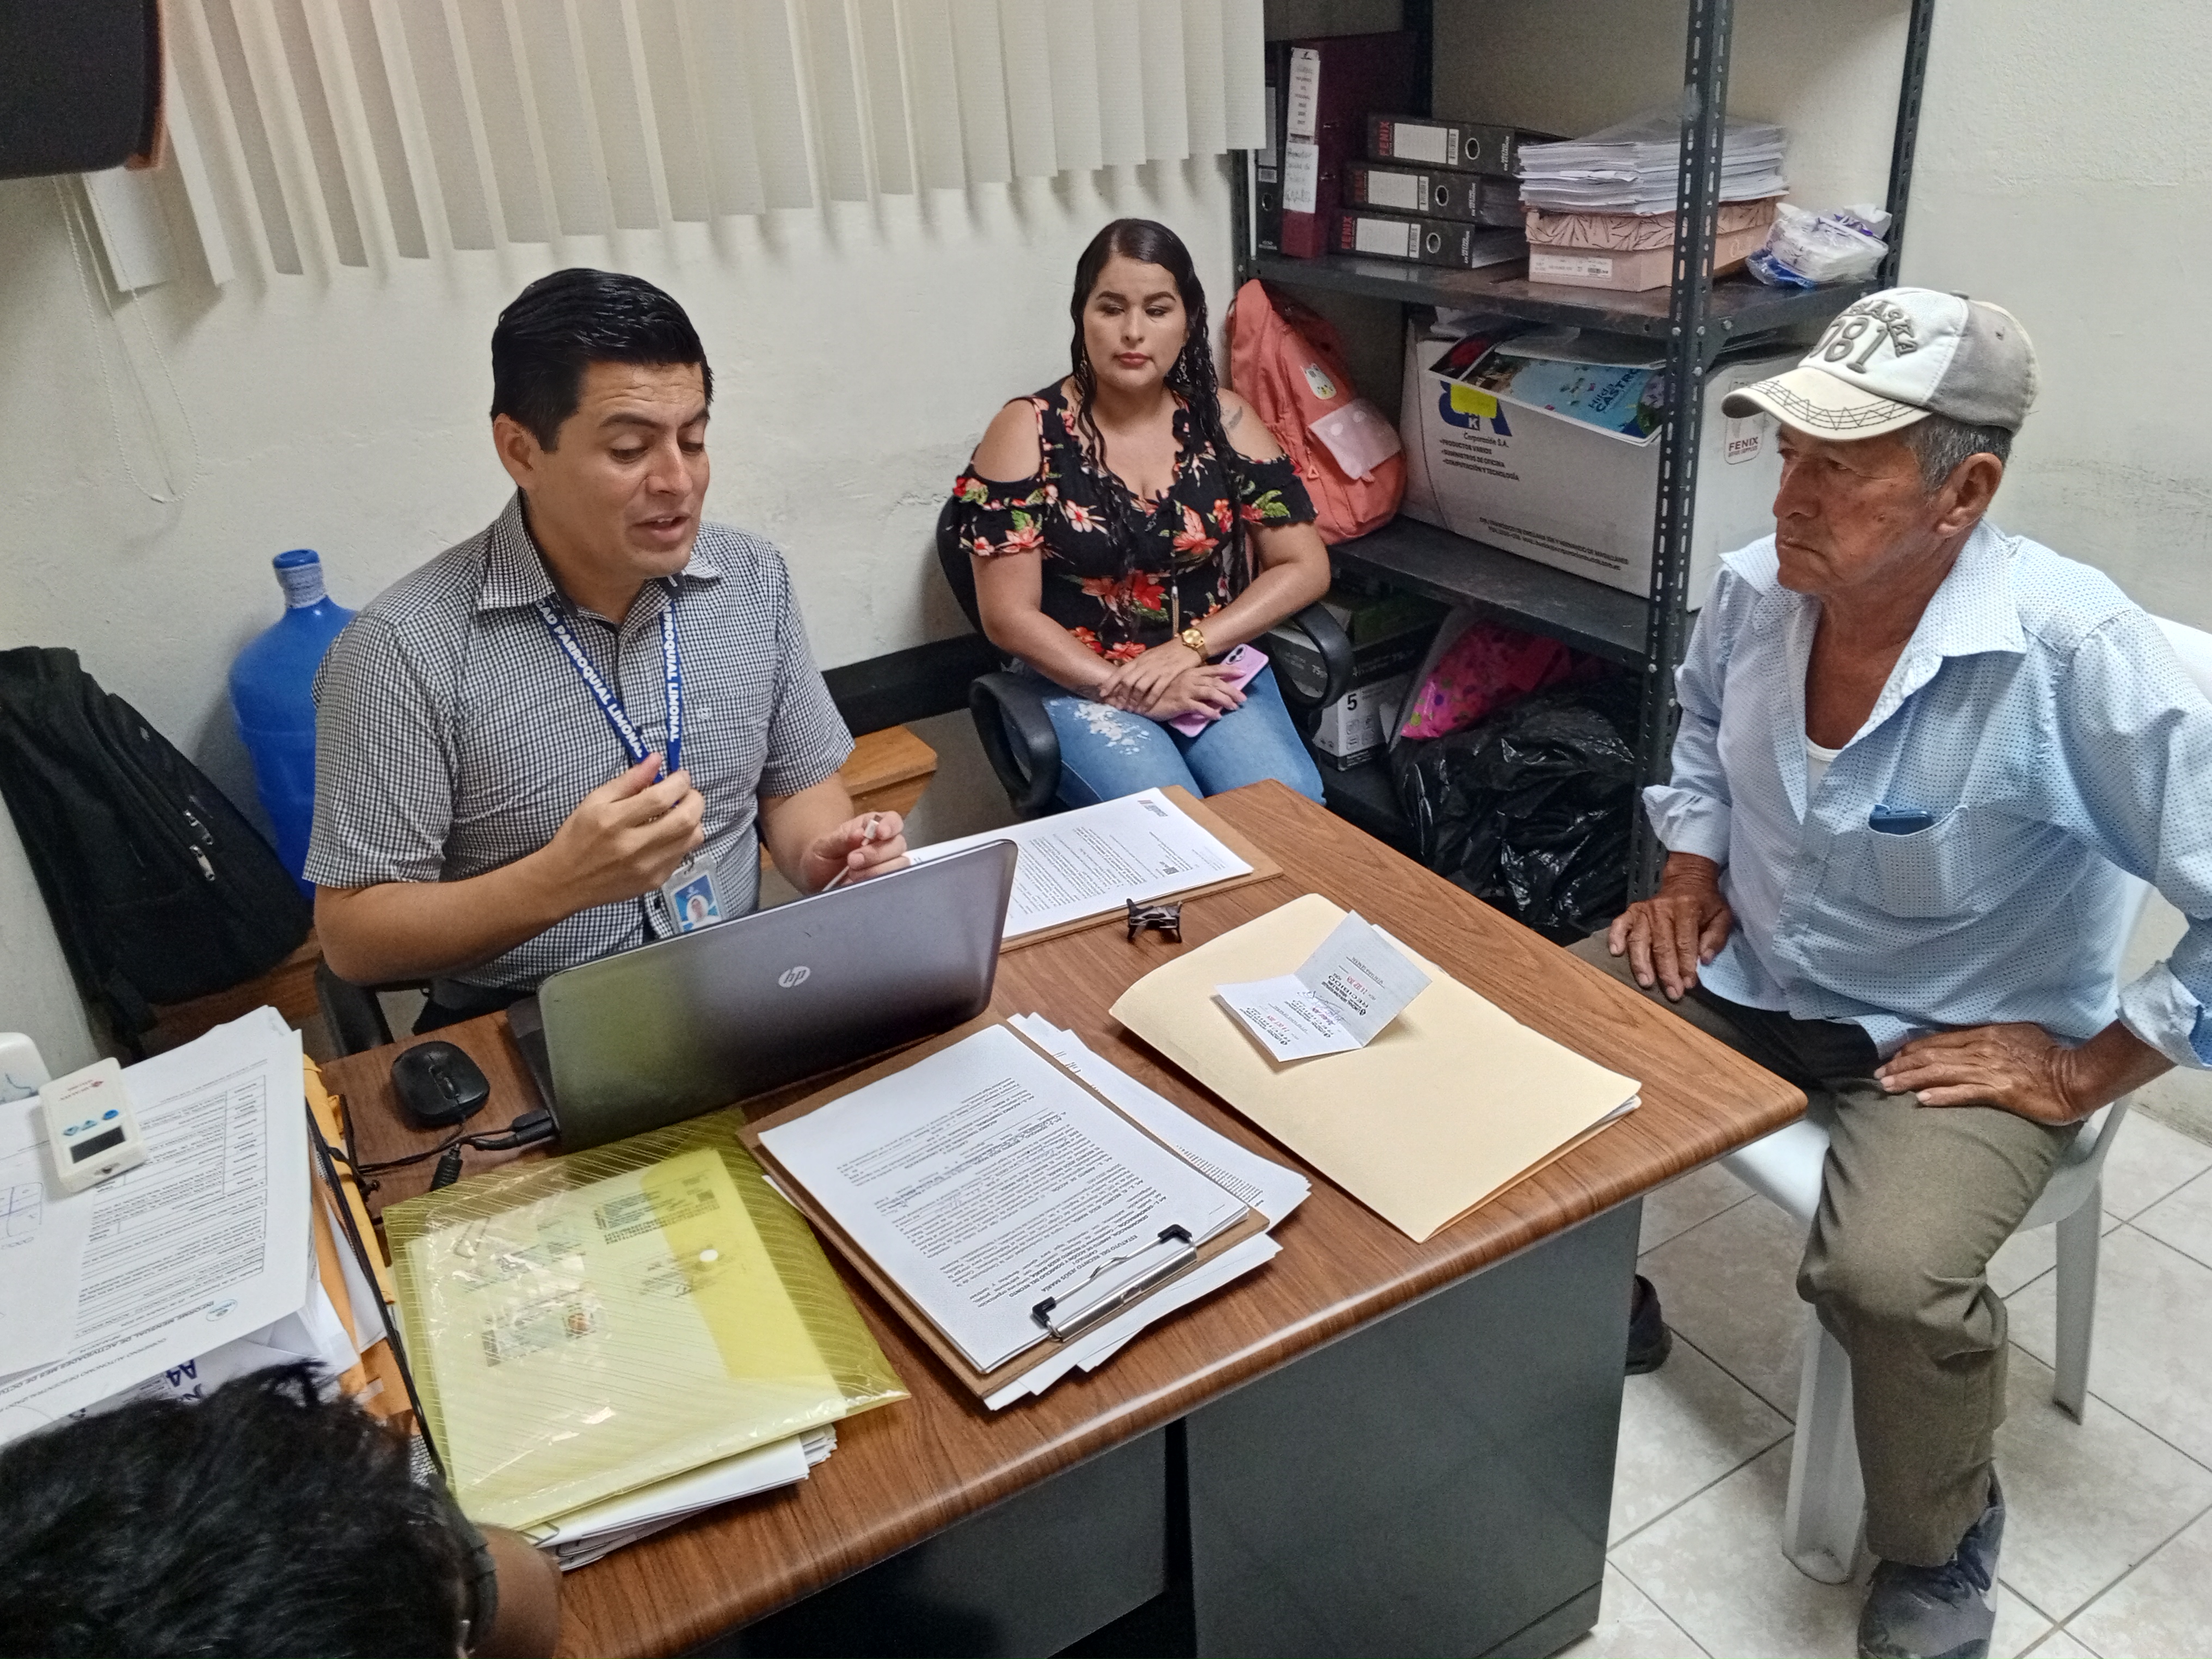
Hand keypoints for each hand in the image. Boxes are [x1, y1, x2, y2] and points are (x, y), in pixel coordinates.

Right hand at [541, 754, 703, 908]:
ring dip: (694, 820)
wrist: (565, 883)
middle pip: (685, 820)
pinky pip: (684, 855)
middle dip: (695, 799)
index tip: (680, 776)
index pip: (660, 798)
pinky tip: (669, 834)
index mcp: (613, 821)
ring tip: (679, 812)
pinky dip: (683, 839)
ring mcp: (647, 867)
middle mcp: (633, 846)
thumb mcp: (594, 801)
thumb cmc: (577, 836)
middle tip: (687, 793)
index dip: (679, 782)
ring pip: (692, 838)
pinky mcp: (655, 881)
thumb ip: (629, 780)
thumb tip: (657, 759)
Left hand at [802, 810, 908, 891]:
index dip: (890, 825)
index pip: (892, 820)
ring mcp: (887, 865)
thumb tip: (858, 833)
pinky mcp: (886, 883)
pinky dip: (877, 884)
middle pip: (898, 844)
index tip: (880, 833)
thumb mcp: (823, 846)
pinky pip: (893, 883)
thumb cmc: (822, 857)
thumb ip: (841, 839)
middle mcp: (884, 844)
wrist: (816, 882)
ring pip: (900, 864)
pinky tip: (860, 885)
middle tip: (852, 861)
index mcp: (871, 827)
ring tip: (853, 875)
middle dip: (876, 853)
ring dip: (877, 871)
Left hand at [1098, 641, 1202, 710]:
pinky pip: (1156, 690)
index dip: (1110, 683)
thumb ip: (1139, 666)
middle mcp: (1145, 664)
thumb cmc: (1169, 651)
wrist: (1188, 645)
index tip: (1102, 694)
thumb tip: (1127, 676)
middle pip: (1127, 681)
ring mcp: (1156, 669)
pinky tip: (1146, 709)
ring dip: (1133, 700)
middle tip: (1117, 707)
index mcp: (1139, 659)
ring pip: (1139, 687)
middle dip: (1120, 696)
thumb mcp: (1150, 656)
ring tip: (1131, 710)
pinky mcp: (1168, 675)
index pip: (1120, 671)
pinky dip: (1149, 701)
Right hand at [1133, 662, 1250, 721]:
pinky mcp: (1180, 702)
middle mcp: (1189, 678)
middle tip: (1244, 697)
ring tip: (1234, 707)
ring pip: (1211, 693)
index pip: (1213, 669)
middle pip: (1216, 682)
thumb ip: (1190, 682)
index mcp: (1189, 672)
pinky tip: (1217, 717)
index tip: (1243, 672)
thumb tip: (1205, 687)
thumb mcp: (1175, 683)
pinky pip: (1199, 707)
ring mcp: (1185, 690)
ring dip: (1225, 700)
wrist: (1140, 699)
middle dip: (1232, 689)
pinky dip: (1210, 712)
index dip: (1229, 670)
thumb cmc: (1158, 692)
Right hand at [1606, 852, 1732, 1000]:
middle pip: (1662, 945)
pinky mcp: (1632, 911)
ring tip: (1646, 983)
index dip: (1686, 965)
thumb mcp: (1722, 916)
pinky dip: (1616, 938)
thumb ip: (1716, 937)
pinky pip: (1620, 925)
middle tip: (1672, 993)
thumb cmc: (1706, 902)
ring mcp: (1645, 910)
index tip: (1688, 984)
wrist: (1688, 879)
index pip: (1684, 942)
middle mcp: (1662, 908)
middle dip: (1667, 972)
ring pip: (1639, 940)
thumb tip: (1704, 960)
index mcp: (1687, 908)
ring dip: (1642, 963)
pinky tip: (1616, 953)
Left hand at [1876, 1019, 2168, 1125]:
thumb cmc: (2050, 1058)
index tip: (1893, 1058)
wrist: (2076, 1076)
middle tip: (1879, 1075)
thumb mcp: (2016, 1036)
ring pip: (1940, 1072)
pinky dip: (1941, 1096)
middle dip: (1902, 1065)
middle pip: (1932, 1055)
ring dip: (1910, 1080)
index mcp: (1985, 1034)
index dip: (1911, 1049)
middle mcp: (1982, 1049)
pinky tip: (1922, 1101)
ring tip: (1888, 1087)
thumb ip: (1988, 1038)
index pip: (1938, 1040)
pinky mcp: (2000, 1091)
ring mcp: (1990, 1070)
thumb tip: (1966, 1041)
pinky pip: (1964, 1093)